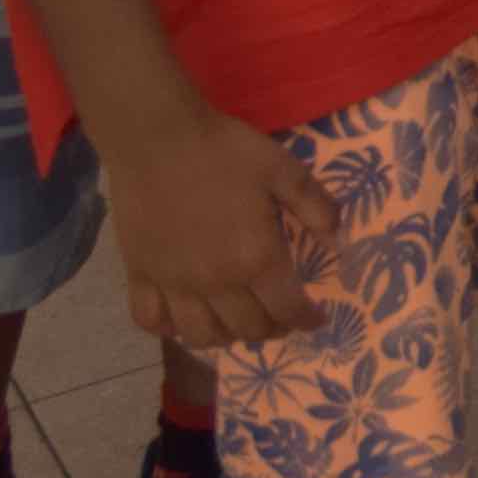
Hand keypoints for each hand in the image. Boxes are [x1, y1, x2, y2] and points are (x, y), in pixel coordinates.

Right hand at [113, 99, 336, 348]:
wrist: (158, 139)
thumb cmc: (226, 151)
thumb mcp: (285, 170)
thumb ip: (316, 207)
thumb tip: (338, 241)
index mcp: (256, 258)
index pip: (287, 309)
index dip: (306, 320)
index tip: (316, 319)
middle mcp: (215, 283)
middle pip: (247, 330)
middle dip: (271, 330)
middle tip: (279, 317)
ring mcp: (173, 284)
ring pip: (200, 336)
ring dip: (224, 338)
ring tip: (236, 322)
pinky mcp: (139, 276)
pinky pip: (151, 321)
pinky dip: (169, 330)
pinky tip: (182, 319)